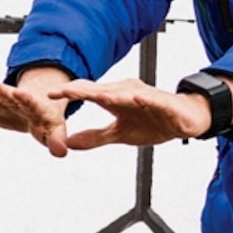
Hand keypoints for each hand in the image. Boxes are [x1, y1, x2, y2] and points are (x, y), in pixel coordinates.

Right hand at [0, 66, 75, 157]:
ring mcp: (5, 102)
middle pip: (9, 96)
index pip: (30, 102)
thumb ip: (57, 140)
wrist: (35, 112)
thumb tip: (61, 153)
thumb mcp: (55, 131)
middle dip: (1, 91)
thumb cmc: (47, 123)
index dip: (25, 98)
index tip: (18, 93)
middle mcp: (18, 101)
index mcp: (36, 107)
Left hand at [51, 76, 232, 149]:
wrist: (187, 120)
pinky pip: (154, 100)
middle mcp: (127, 93)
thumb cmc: (153, 123)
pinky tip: (137, 98)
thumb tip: (69, 142)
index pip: (87, 93)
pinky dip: (146, 99)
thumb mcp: (120, 134)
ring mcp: (146, 96)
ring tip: (93, 95)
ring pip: (124, 94)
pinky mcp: (164, 103)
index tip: (46, 95)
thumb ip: (95, 137)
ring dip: (109, 93)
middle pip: (100, 90)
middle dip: (80, 90)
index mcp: (114, 99)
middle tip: (59, 91)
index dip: (68, 94)